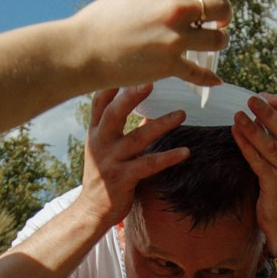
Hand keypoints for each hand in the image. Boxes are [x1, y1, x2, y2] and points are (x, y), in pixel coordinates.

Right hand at [70, 0, 232, 88]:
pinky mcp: (169, 65)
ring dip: (220, 43)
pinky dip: (209, 78)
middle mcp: (177, 8)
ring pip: (219, 40)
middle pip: (222, 9)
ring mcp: (175, 38)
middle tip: (218, 24)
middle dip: (225, 17)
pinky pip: (201, 73)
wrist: (83, 48)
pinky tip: (215, 79)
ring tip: (213, 44)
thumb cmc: (103, 21)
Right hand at [74, 85, 190, 230]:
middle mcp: (100, 143)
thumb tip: (141, 107)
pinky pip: (148, 165)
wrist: (91, 211)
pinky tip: (185, 152)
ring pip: (137, 138)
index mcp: (95, 132)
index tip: (128, 65)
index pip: (100, 102)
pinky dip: (168, 157)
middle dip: (132, 96)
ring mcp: (110, 161)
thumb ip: (117, 128)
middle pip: (114, 114)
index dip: (112, 84)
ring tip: (182, 114)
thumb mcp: (104, 148)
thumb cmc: (102, 176)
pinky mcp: (122, 179)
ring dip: (161, 125)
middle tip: (152, 81)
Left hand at [232, 94, 276, 256]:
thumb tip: (263, 112)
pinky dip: (246, 146)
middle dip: (268, 112)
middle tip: (251, 98)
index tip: (265, 95)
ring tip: (238, 114)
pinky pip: (258, 161)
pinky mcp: (276, 186)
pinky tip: (235, 134)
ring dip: (253, 128)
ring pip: (271, 146)